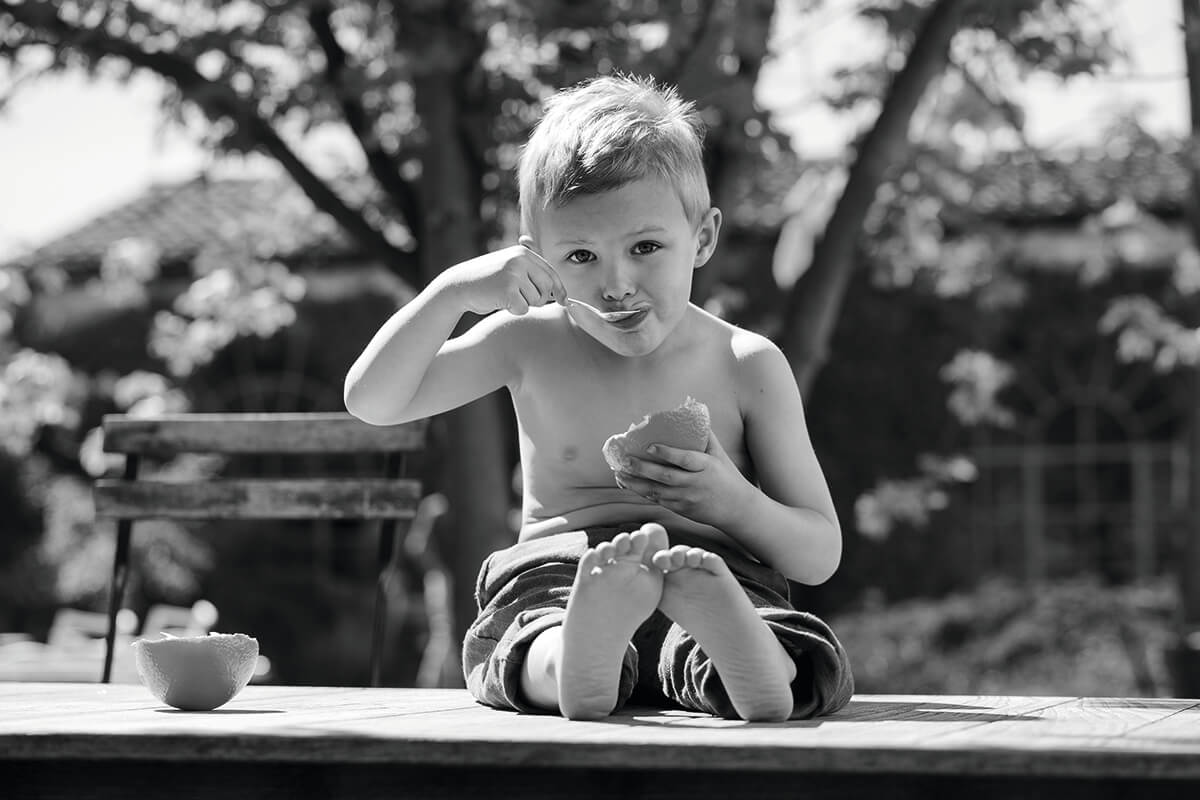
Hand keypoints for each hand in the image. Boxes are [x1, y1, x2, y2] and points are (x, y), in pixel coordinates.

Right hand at [441, 244, 566, 315]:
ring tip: (505, 296)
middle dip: (540, 299)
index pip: (551, 272)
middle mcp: (520, 260)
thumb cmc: (488, 280)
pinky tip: (499, 302)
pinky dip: (514, 311)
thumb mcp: (510, 267)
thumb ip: (532, 273)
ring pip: (536, 301)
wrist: (460, 284)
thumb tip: (561, 293)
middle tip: (522, 299)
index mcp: (523, 253)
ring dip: (524, 304)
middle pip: (547, 288)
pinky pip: (523, 309)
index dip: (560, 289)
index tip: (564, 301)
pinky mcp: (507, 290)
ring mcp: (513, 274)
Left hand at [613, 429, 752, 529]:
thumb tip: (694, 411)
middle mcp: (696, 484)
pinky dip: (644, 494)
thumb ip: (706, 436)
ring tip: (620, 474)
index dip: (667, 453)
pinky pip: (660, 501)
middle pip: (666, 477)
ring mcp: (688, 499)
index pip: (685, 460)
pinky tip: (630, 485)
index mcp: (706, 467)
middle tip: (626, 460)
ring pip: (658, 492)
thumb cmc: (727, 477)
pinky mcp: (682, 510)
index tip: (650, 446)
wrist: (737, 508)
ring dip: (637, 484)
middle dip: (643, 469)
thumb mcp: (720, 455)